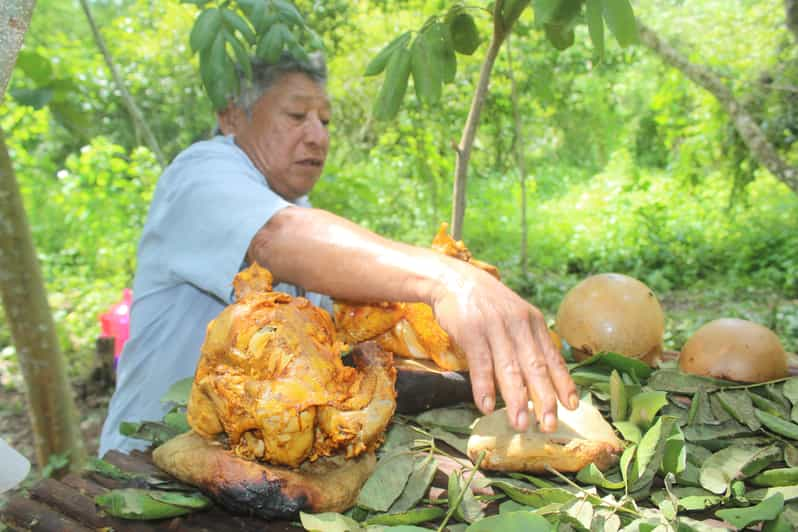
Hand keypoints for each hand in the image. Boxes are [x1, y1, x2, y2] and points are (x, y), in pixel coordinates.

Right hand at [430, 262, 577, 431]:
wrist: (453, 279)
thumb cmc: (486, 305)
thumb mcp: (515, 316)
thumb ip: (528, 342)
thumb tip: (543, 378)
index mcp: (533, 322)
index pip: (552, 357)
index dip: (563, 383)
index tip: (571, 406)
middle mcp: (518, 324)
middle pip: (535, 366)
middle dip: (543, 398)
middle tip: (548, 425)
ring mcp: (495, 327)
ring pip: (509, 368)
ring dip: (515, 400)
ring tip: (519, 424)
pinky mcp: (472, 331)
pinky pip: (481, 364)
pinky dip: (484, 387)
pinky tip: (487, 406)